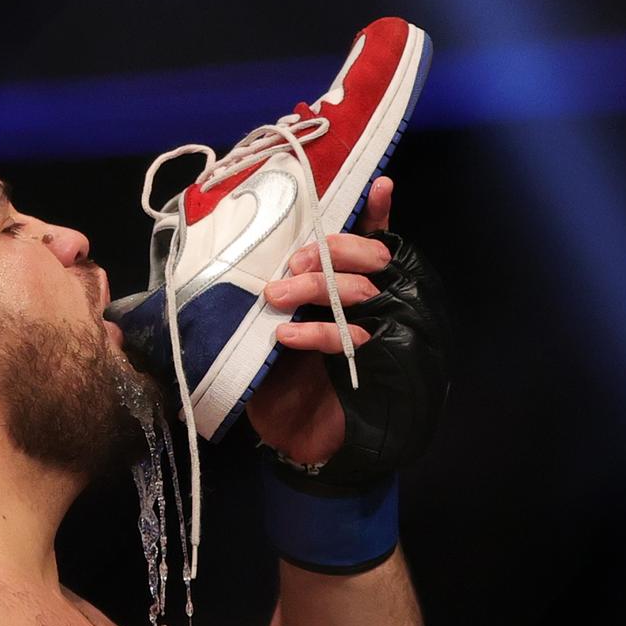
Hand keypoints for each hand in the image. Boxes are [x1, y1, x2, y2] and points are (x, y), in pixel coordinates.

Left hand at [245, 176, 395, 464]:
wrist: (296, 440)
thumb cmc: (281, 378)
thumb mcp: (269, 328)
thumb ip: (274, 294)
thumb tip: (248, 253)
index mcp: (348, 290)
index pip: (371, 242)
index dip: (375, 213)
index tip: (378, 184)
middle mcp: (371, 306)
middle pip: (372, 258)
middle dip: (332, 252)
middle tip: (292, 263)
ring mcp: (376, 335)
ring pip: (361, 290)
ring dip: (317, 285)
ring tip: (278, 296)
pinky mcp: (372, 368)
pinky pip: (352, 336)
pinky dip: (318, 331)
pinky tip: (289, 336)